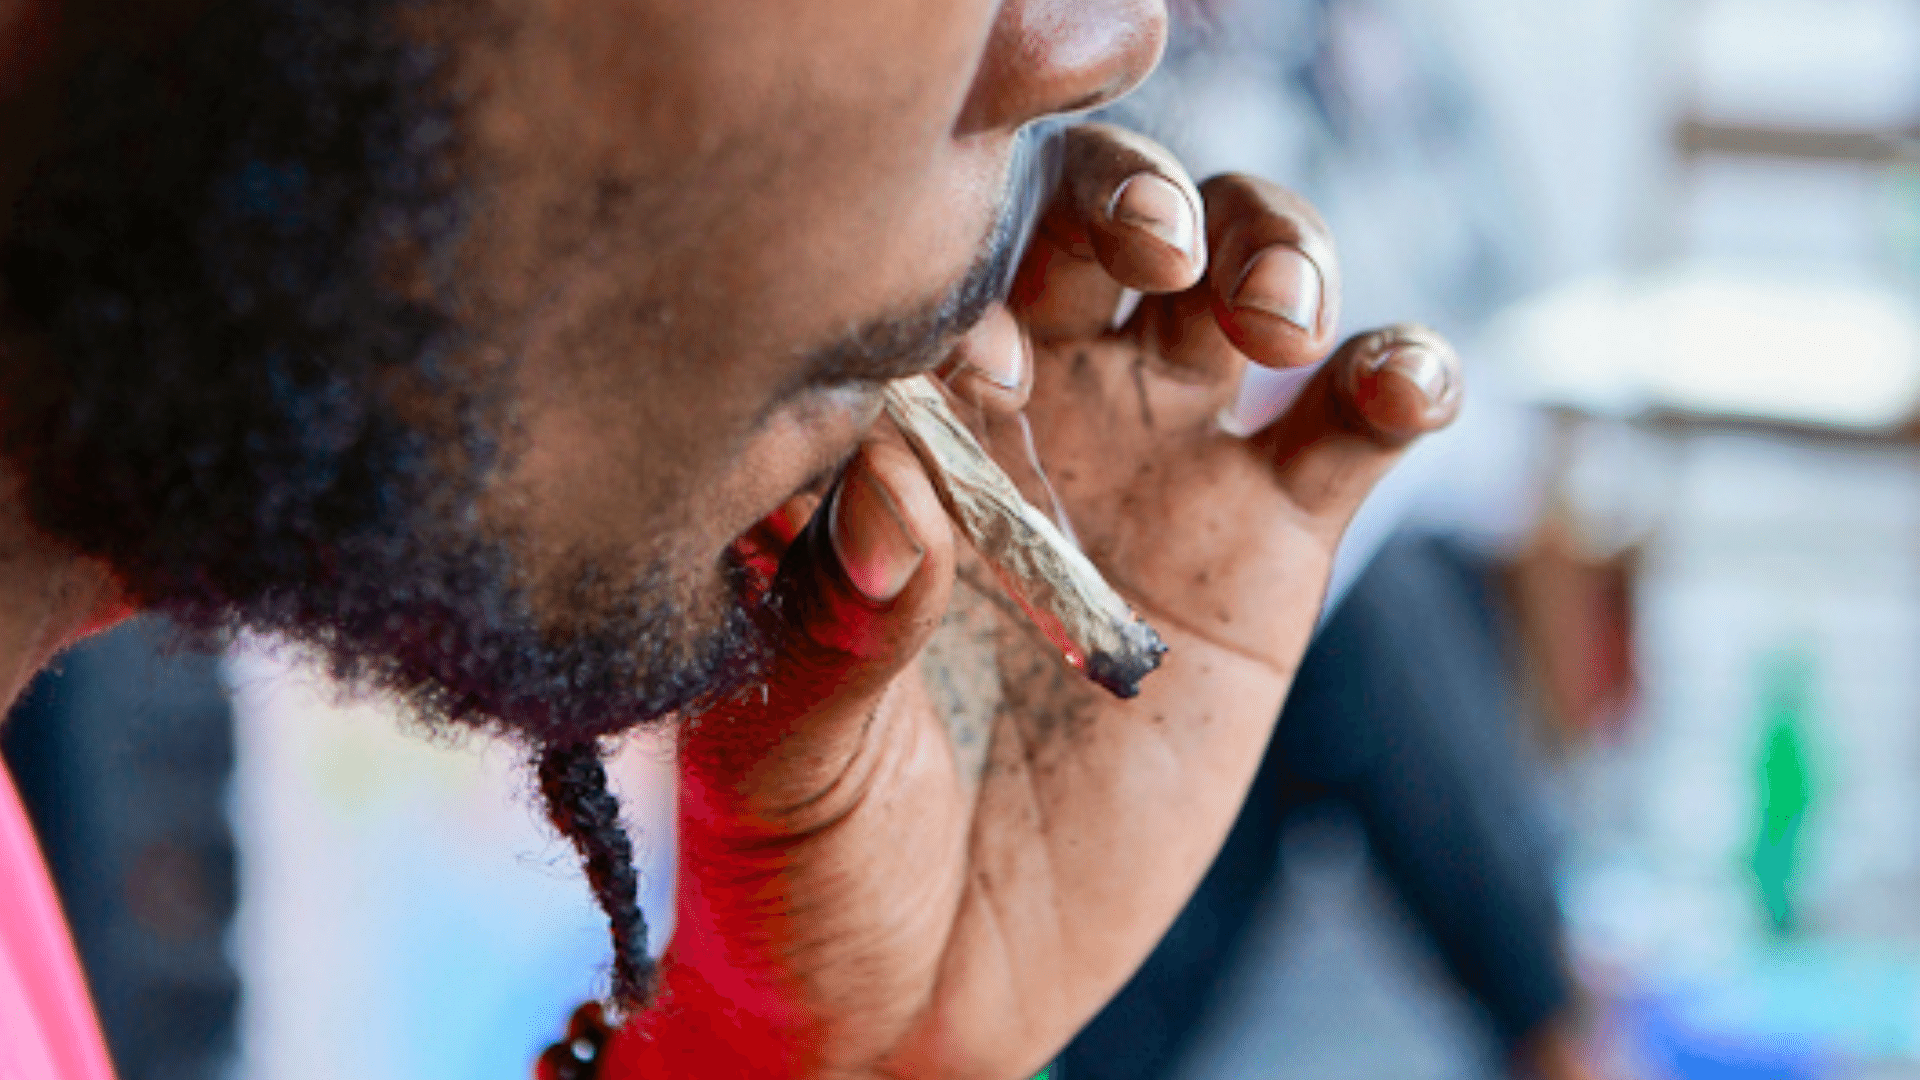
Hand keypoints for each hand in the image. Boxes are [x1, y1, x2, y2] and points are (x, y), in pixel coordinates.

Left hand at [602, 123, 1461, 1079]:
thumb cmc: (814, 852)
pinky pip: (1350, 428)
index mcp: (887, 427)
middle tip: (1159, 251)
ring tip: (1278, 316)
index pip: (931, 270)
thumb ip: (832, 623)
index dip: (967, 268)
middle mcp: (1022, 415)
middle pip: (1096, 225)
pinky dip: (1397, 375)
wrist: (933, 985)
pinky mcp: (1263, 554)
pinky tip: (1400, 382)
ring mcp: (1149, 472)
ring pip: (1234, 287)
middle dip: (1137, 199)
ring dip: (1274, 249)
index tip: (977, 357)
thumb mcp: (783, 751)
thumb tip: (893, 494)